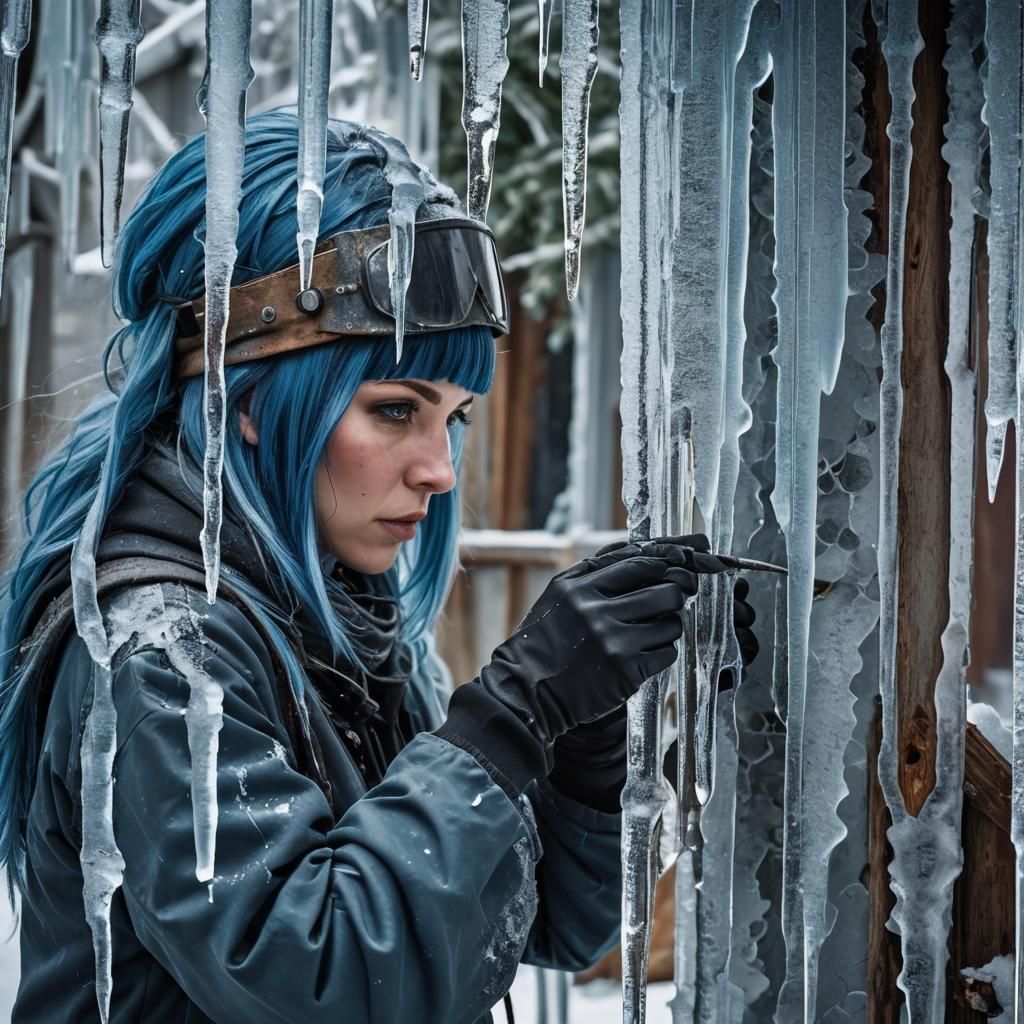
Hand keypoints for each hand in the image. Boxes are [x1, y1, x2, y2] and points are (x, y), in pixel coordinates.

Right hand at [473, 542, 729, 756]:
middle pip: (665, 587)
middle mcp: (595, 608)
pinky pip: (667, 652)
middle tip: (681, 593)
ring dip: (670, 624)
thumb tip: (646, 552)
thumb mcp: (560, 595)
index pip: (638, 560)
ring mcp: (612, 640)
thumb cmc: (547, 641)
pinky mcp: (626, 670)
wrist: (527, 691)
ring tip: (652, 629)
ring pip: (671, 621)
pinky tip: (643, 654)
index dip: (670, 557)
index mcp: (578, 585)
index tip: (690, 554)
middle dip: (680, 590)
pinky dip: (662, 651)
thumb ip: (596, 573)